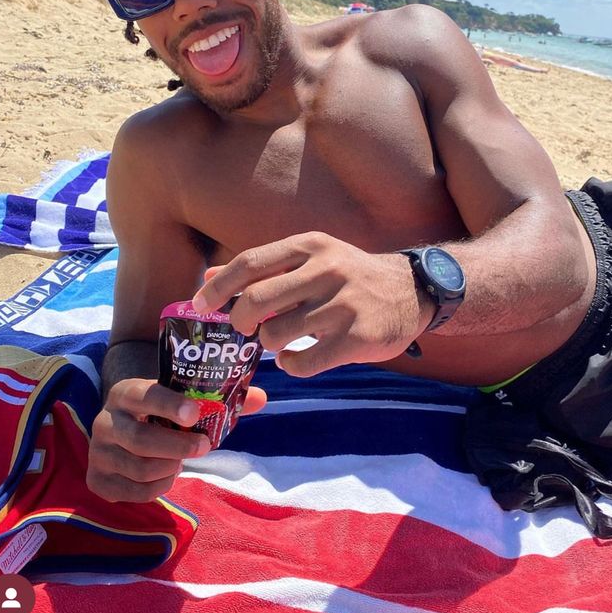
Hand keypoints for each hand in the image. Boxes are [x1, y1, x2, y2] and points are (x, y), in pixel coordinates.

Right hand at [87, 378, 266, 501]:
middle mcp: (105, 420)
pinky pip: (133, 492)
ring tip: (181, 460)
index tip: (196, 414)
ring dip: (170, 467)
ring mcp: (98, 452)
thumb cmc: (161, 410)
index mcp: (126, 392)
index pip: (145, 396)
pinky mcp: (96, 480)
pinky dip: (157, 488)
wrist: (122, 423)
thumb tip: (261, 398)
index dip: (170, 405)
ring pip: (139, 468)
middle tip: (204, 446)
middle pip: (141, 439)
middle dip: (178, 445)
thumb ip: (219, 397)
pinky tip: (167, 474)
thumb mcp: (179, 398)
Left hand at [192, 232, 432, 377]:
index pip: (250, 262)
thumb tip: (208, 278)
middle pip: (256, 301)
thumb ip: (264, 268)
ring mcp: (343, 304)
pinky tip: (298, 359)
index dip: (218, 287)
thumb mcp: (311, 258)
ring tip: (280, 341)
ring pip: (276, 336)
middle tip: (244, 329)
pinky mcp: (357, 337)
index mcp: (310, 246)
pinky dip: (292, 366)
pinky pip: (304, 362)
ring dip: (269, 345)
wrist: (411, 291)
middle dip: (239, 321)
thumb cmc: (349, 276)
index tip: (200, 305)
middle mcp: (326, 270)